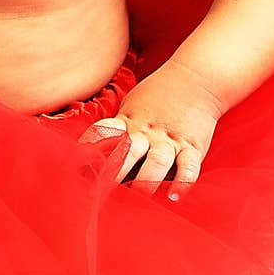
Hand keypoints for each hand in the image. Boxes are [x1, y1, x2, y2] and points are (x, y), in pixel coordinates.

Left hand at [77, 64, 221, 196]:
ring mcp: (171, 139)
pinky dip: (183, 182)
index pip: (105, 133)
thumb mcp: (133, 105)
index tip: (76, 164)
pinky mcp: (193, 146)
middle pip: (128, 152)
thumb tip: (94, 153)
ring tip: (140, 196)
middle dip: (114, 173)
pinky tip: (174, 196)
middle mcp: (148, 131)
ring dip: (147, 180)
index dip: (89, 147)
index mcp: (129, 121)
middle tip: (102, 192)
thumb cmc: (160, 94)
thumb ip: (119, 128)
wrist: (197, 77)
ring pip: (158, 161)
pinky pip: (189, 166)